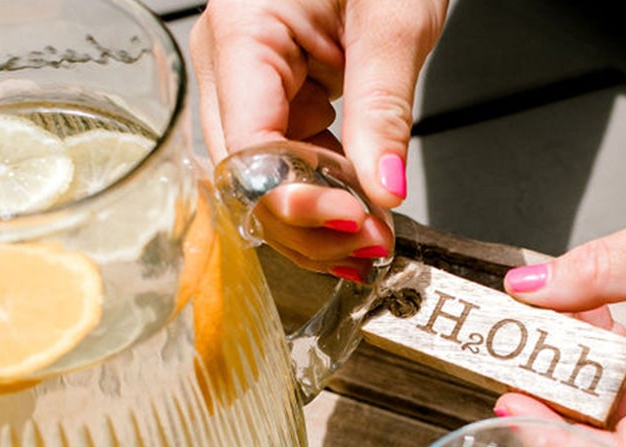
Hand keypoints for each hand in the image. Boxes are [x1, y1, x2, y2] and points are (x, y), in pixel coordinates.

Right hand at [190, 0, 448, 266]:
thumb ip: (384, 108)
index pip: (248, 152)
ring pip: (266, 184)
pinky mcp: (276, 94)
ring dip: (319, 221)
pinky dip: (326, 193)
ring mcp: (249, 82)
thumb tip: (381, 188)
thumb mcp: (395, 16)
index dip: (296, 203)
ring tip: (374, 239)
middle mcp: (230, 63)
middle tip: (370, 246)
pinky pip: (289, 163)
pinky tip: (362, 212)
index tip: (355, 221)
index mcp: (241, 33)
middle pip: (248, 181)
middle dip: (309, 225)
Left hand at [497, 163, 625, 446]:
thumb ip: (598, 273)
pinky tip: (583, 320)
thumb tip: (524, 291)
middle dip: (561, 407)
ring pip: (624, 417)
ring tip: (541, 334)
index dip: (563, 443)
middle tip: (510, 369)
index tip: (515, 409)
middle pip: (619, 444)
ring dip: (580, 379)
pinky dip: (606, 362)